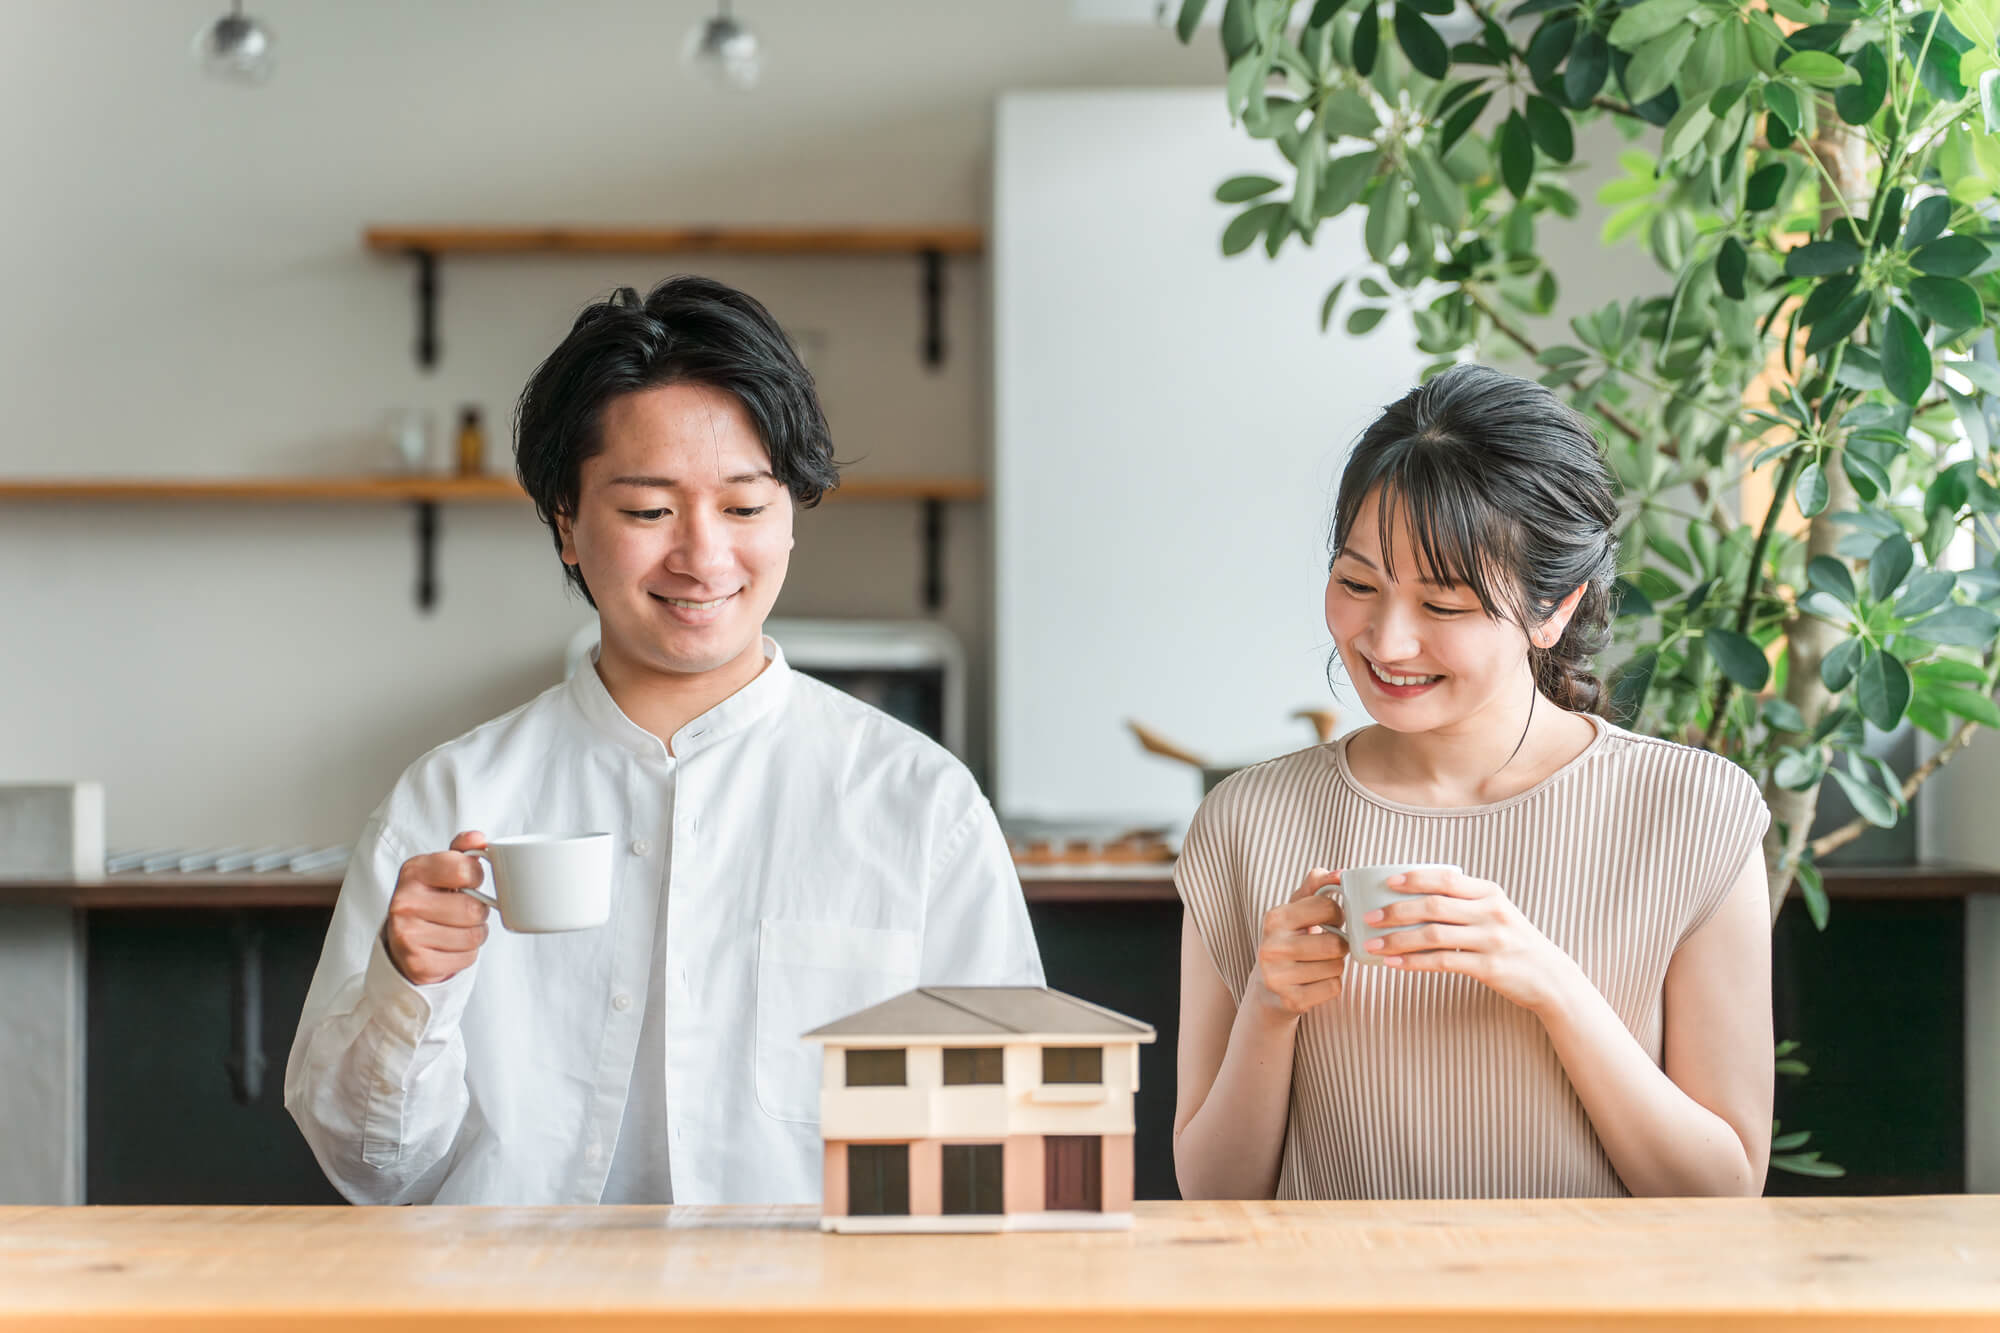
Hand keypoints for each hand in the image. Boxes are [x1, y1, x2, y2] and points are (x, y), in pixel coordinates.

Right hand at [383, 831, 491, 985]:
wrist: (402, 942)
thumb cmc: (429, 900)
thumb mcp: (440, 869)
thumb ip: (461, 851)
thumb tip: (478, 838)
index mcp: (413, 871)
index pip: (465, 870)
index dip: (476, 876)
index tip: (469, 880)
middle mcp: (404, 902)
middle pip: (473, 908)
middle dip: (477, 911)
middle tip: (461, 910)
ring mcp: (407, 935)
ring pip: (473, 935)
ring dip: (474, 934)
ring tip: (455, 929)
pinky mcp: (418, 964)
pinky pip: (467, 958)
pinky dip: (466, 954)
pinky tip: (448, 947)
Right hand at [1250, 867, 1349, 1018]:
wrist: (1268, 990)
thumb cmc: (1289, 942)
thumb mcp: (1294, 912)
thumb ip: (1314, 888)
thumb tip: (1337, 873)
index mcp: (1274, 918)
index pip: (1328, 907)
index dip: (1338, 914)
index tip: (1332, 920)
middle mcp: (1271, 947)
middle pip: (1336, 942)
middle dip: (1340, 945)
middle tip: (1329, 946)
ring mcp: (1278, 976)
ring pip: (1337, 966)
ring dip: (1336, 965)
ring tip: (1320, 964)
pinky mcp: (1290, 1000)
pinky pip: (1333, 988)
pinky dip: (1332, 984)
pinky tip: (1316, 982)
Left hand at [1359, 866, 1579, 1011]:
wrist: (1550, 977)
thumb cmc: (1513, 942)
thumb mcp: (1495, 911)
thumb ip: (1464, 900)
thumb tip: (1415, 894)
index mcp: (1489, 892)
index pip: (1446, 878)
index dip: (1413, 878)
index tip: (1386, 882)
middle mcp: (1491, 912)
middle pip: (1434, 905)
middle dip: (1396, 909)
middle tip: (1368, 916)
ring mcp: (1491, 939)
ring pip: (1433, 934)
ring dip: (1397, 939)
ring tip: (1372, 944)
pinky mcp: (1488, 968)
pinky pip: (1442, 961)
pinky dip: (1413, 962)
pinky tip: (1393, 964)